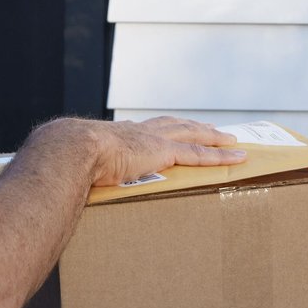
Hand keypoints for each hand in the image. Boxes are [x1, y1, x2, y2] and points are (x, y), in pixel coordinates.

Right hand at [84, 116, 245, 187]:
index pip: (152, 128)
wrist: (76, 149)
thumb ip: (89, 170)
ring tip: (231, 140)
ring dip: (214, 138)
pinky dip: (219, 156)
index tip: (177, 128)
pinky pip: (198, 155)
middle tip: (213, 129)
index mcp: (125, 134)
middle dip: (197, 127)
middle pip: (178, 125)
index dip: (168, 128)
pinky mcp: (164, 152)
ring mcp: (156, 139)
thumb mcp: (83, 163)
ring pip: (194, 135)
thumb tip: (77, 181)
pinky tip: (235, 157)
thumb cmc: (72, 159)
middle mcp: (143, 131)